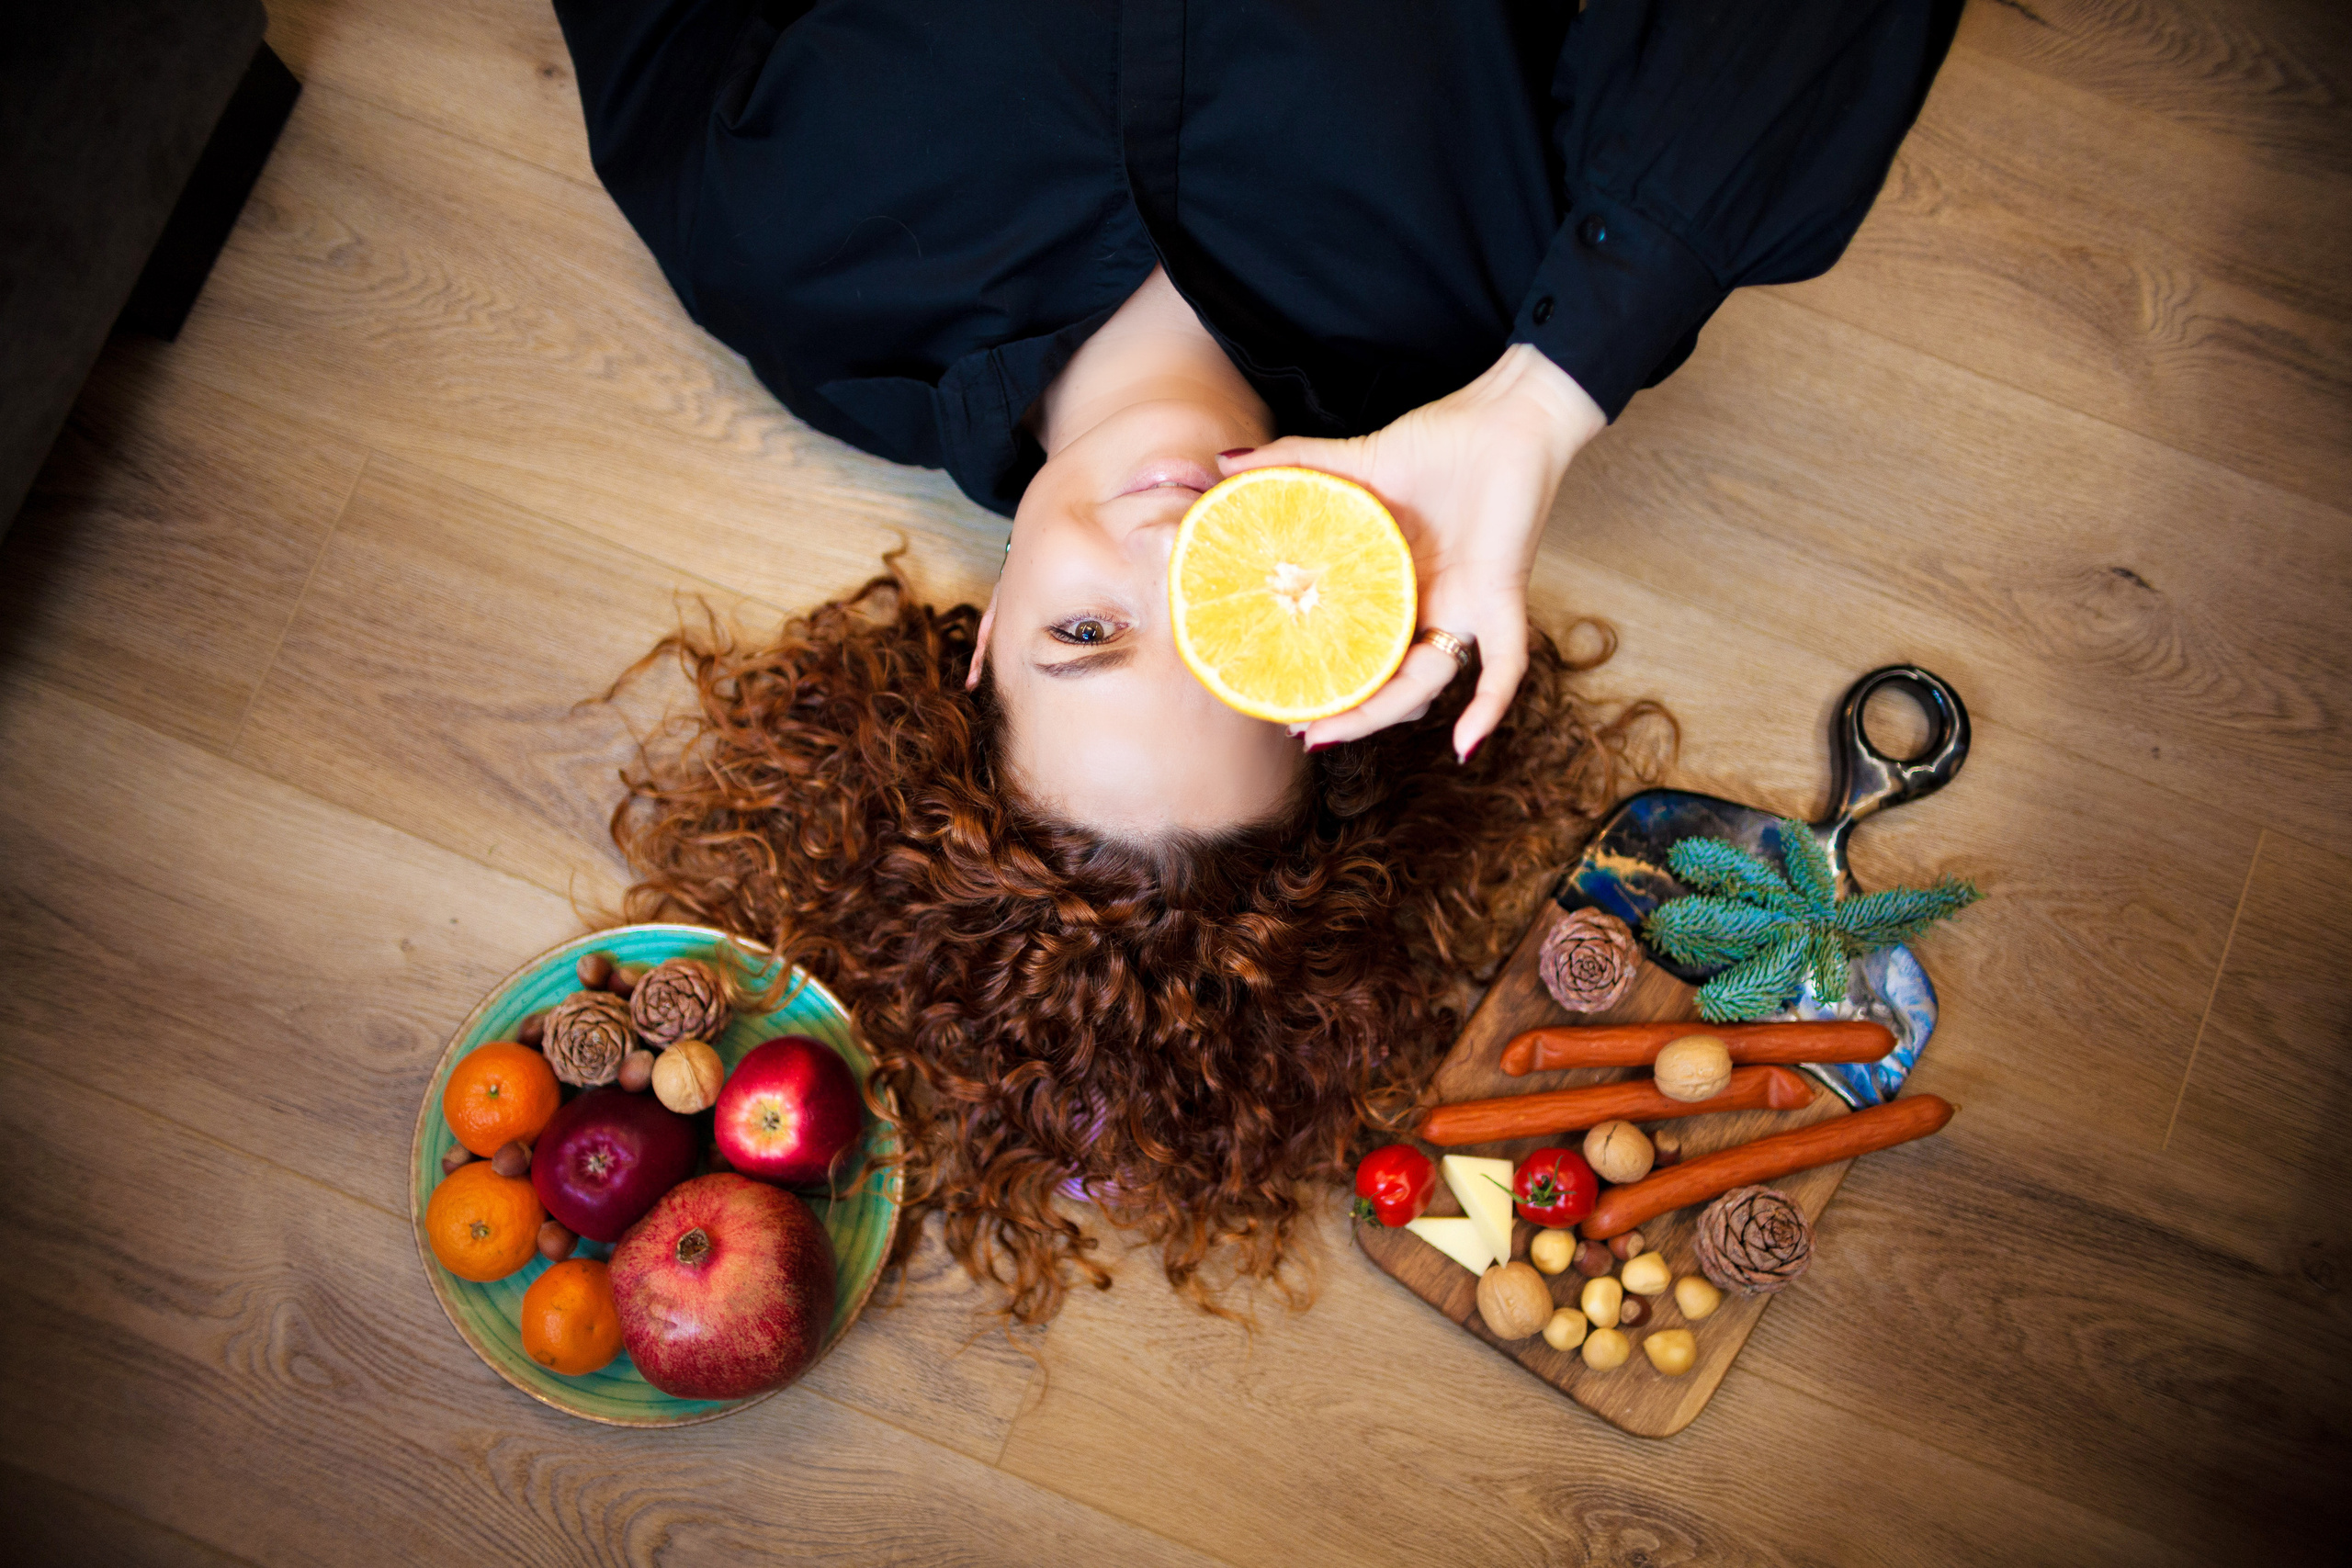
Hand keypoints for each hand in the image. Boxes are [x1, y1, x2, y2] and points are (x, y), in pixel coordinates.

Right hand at [1218, 344, 1604, 758]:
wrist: (1509, 413)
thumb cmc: (1443, 440)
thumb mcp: (1355, 460)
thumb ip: (1291, 464)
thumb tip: (1225, 464)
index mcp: (1392, 584)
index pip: (1354, 645)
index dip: (1319, 675)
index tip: (1272, 696)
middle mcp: (1426, 607)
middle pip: (1384, 679)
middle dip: (1341, 713)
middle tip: (1295, 729)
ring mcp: (1463, 608)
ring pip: (1424, 685)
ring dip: (1381, 716)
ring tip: (1332, 734)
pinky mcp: (1501, 597)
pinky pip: (1504, 666)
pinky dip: (1488, 707)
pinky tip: (1465, 746)